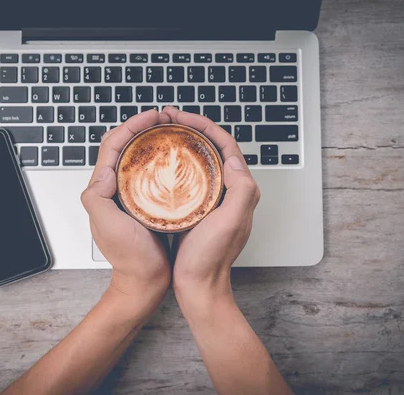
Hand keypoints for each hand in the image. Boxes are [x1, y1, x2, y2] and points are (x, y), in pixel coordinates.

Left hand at [81, 110, 171, 309]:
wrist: (145, 281)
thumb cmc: (129, 258)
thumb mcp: (108, 225)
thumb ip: (97, 197)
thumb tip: (105, 169)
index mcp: (103, 189)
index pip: (112, 145)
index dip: (131, 126)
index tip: (152, 117)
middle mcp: (115, 189)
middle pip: (124, 146)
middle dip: (141, 127)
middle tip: (163, 118)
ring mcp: (131, 195)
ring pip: (138, 158)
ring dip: (151, 140)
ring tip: (170, 131)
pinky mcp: (147, 203)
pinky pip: (152, 174)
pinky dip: (161, 160)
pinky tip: (176, 159)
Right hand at [160, 107, 260, 300]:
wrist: (198, 285)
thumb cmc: (211, 258)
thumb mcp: (230, 222)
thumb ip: (241, 190)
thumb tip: (232, 159)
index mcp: (241, 190)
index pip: (225, 144)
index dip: (203, 125)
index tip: (181, 117)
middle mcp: (230, 191)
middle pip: (213, 148)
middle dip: (192, 128)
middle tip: (168, 119)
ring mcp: (214, 199)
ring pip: (200, 161)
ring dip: (184, 143)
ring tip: (164, 133)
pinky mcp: (199, 207)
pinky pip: (190, 177)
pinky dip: (177, 163)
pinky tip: (162, 162)